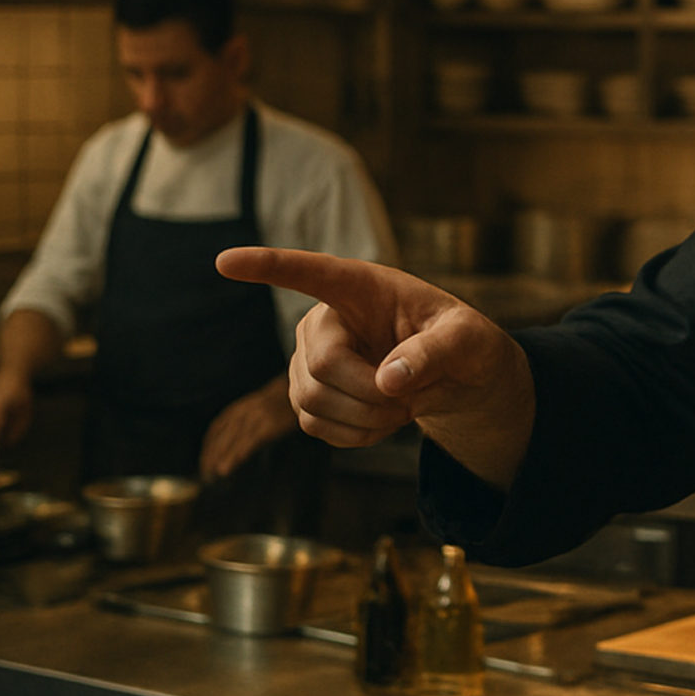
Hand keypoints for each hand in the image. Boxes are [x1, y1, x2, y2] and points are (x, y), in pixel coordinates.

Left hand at [198, 385, 297, 481]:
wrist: (304, 390)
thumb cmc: (283, 402)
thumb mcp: (260, 406)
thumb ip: (246, 419)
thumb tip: (232, 442)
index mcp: (240, 408)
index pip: (216, 429)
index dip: (207, 447)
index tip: (204, 463)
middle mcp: (245, 411)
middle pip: (222, 435)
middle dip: (212, 455)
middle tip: (206, 473)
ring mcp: (257, 417)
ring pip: (234, 439)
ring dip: (223, 456)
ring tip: (217, 472)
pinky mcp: (270, 424)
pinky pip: (250, 440)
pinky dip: (239, 452)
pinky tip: (232, 464)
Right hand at [214, 248, 535, 479]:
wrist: (455, 379)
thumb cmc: (463, 343)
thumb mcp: (469, 340)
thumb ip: (435, 352)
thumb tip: (386, 381)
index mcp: (361, 286)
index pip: (308, 271)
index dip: (265, 266)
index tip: (225, 260)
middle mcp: (324, 319)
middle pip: (321, 365)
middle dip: (370, 394)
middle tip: (411, 398)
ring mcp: (308, 360)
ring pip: (312, 401)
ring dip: (368, 418)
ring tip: (403, 405)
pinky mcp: (307, 396)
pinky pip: (316, 426)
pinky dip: (358, 435)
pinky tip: (382, 420)